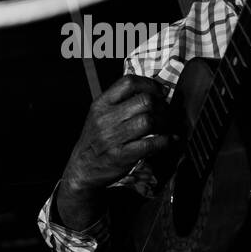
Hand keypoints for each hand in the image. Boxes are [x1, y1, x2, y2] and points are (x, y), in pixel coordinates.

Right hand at [56, 75, 175, 229]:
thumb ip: (119, 102)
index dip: (150, 84)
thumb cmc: (95, 141)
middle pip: (145, 101)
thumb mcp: (98, 115)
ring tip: (165, 127)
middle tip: (165, 112)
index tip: (161, 92)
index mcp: (100, 105)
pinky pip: (151, 143)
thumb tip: (152, 91)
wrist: (81, 169)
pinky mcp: (121, 155)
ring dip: (164, 123)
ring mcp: (112, 138)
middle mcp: (104, 119)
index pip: (128, 82)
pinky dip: (165, 141)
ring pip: (149, 120)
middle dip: (162, 106)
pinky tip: (169, 140)